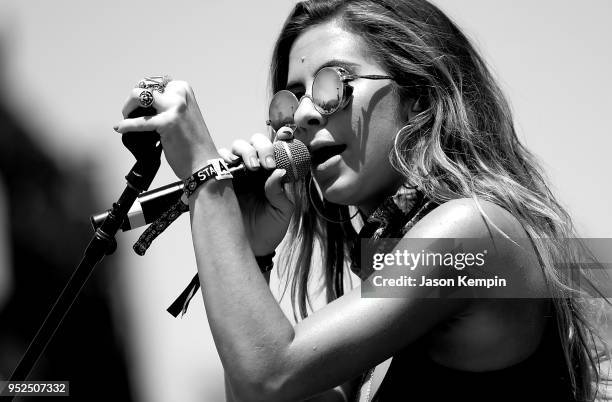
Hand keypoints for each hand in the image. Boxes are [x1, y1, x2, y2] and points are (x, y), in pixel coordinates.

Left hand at [114, 80, 217, 178]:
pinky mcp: (167, 123)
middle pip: (144, 87)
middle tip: (130, 114)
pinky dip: (127, 125)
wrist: (203, 163)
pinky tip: (120, 128)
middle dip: (133, 101)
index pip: (154, 83)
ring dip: (127, 108)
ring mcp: (174, 107)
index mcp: (183, 89)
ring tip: (126, 119)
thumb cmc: (193, 143)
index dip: (143, 95)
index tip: (139, 108)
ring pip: (138, 95)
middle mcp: (180, 94)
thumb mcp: (183, 115)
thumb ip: (167, 105)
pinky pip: (139, 121)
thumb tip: (145, 105)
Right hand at [218, 129, 295, 255]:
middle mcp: (251, 171)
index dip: (272, 147)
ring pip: (233, 150)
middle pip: (250, 144)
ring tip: (250, 167)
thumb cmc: (269, 229)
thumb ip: (281, 193)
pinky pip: (215, 165)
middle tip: (263, 165)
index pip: (269, 150)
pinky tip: (228, 170)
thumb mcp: (282, 212)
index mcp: (268, 174)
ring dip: (241, 152)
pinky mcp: (218, 183)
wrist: (251, 250)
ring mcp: (233, 175)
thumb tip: (279, 172)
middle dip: (257, 148)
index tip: (275, 159)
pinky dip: (220, 161)